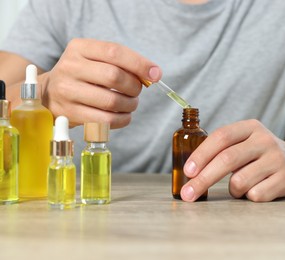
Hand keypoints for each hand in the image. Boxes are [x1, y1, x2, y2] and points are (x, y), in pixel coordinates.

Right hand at [40, 38, 161, 127]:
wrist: (49, 93)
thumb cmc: (82, 74)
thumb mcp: (95, 59)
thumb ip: (122, 63)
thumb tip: (154, 74)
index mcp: (79, 48)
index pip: (114, 52)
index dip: (139, 64)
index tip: (155, 74)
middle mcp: (70, 67)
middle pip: (114, 76)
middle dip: (134, 86)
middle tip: (137, 91)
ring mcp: (67, 91)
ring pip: (111, 101)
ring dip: (130, 104)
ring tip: (130, 103)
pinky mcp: (70, 113)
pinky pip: (105, 120)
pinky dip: (122, 119)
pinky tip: (123, 115)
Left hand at [181, 119, 284, 201]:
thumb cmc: (262, 154)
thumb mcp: (246, 141)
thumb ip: (223, 148)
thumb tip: (189, 170)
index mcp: (250, 127)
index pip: (221, 137)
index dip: (201, 154)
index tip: (188, 171)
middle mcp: (264, 140)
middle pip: (227, 159)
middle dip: (203, 179)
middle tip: (188, 195)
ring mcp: (277, 159)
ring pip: (239, 181)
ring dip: (233, 190)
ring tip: (241, 186)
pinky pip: (256, 195)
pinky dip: (249, 196)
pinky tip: (258, 188)